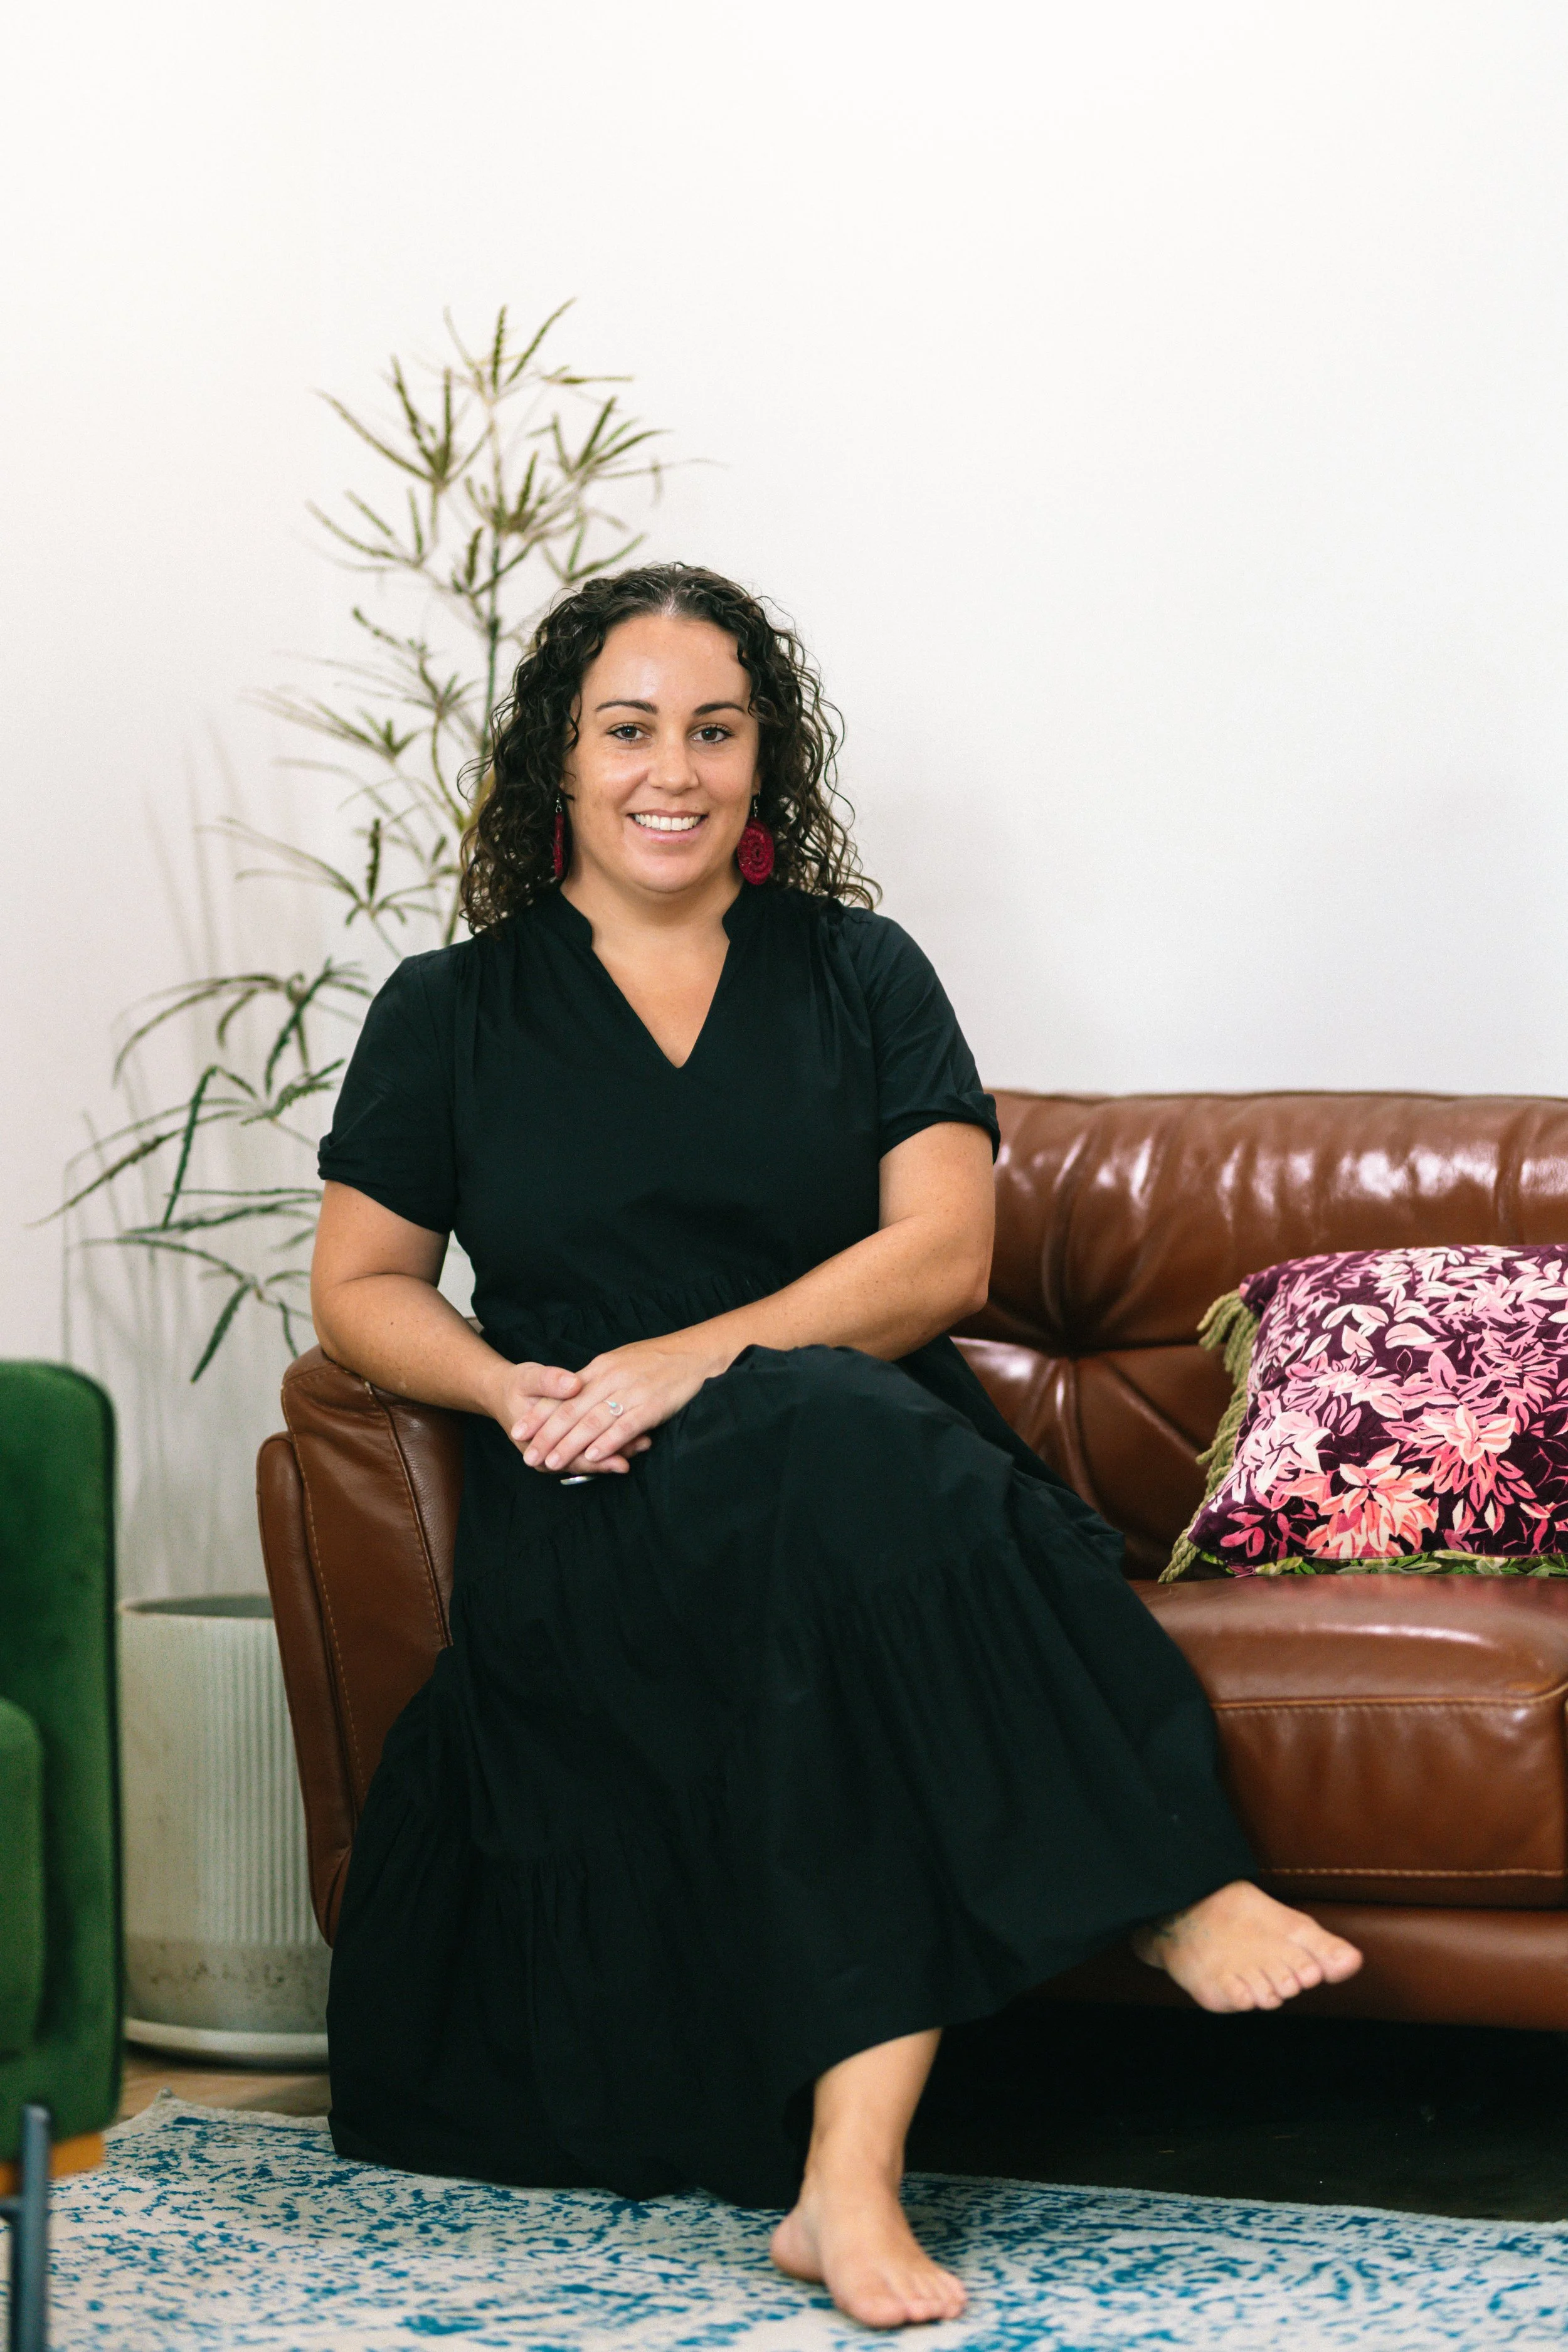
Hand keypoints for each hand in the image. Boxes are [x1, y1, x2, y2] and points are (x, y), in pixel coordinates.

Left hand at [519, 1332, 729, 1476]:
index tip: (520, 1431)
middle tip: (529, 1456)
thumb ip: (597, 1380)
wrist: (695, 1353)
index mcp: (600, 1368)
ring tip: (552, 1462)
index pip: (562, 1395)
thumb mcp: (620, 1362)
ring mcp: (631, 1392)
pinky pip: (625, 1425)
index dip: (540, 1415)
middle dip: (547, 1436)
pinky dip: (608, 1442)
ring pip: (593, 1421)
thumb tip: (574, 1393)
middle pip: (571, 1410)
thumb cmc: (657, 1360)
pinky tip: (593, 1456)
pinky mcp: (651, 1405)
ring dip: (570, 1444)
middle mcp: (610, 1379)